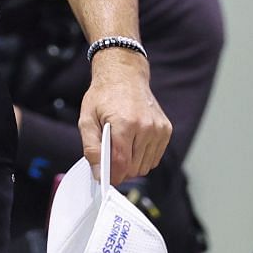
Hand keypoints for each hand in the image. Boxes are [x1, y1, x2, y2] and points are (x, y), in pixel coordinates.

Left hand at [78, 53, 170, 182]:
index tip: (105, 177)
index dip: (112, 175)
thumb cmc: (104, 96)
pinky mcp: (166, 130)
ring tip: (121, 146)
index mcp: (125, 123)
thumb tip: (98, 173)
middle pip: (134, 168)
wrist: (124, 75)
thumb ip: (91, 148)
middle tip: (110, 156)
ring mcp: (159, 129)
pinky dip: (143, 157)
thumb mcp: (87, 120)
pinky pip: (154, 158)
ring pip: (145, 166)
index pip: (122, 163)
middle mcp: (146, 127)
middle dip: (120, 169)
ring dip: (132, 164)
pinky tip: (133, 143)